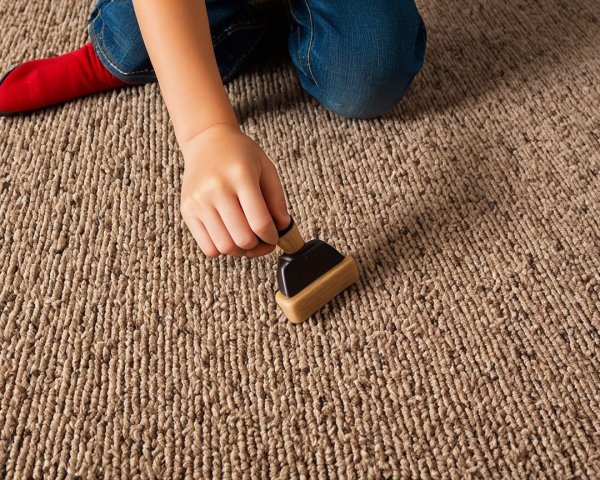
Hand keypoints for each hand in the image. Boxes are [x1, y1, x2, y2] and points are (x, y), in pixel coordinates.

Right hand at [180, 123, 290, 257]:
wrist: (206, 141)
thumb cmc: (240, 155)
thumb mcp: (266, 168)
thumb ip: (277, 199)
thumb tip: (282, 228)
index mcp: (240, 176)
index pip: (260, 222)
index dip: (272, 237)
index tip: (274, 237)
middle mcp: (216, 189)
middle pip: (242, 239)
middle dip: (258, 247)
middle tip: (264, 242)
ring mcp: (199, 201)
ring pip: (225, 247)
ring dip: (241, 251)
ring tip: (248, 241)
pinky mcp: (187, 211)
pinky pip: (207, 247)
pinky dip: (222, 250)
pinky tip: (230, 237)